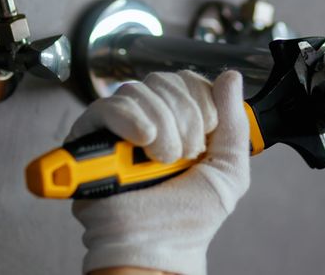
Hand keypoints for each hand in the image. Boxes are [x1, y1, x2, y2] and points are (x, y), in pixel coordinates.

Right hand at [69, 70, 249, 274]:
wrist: (158, 246)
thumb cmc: (188, 218)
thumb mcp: (228, 168)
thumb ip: (234, 120)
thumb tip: (231, 78)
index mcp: (181, 122)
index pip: (188, 80)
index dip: (202, 102)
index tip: (205, 137)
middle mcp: (149, 119)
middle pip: (165, 81)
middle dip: (184, 119)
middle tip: (184, 155)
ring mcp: (119, 128)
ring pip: (138, 91)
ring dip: (160, 126)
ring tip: (161, 160)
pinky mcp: (90, 139)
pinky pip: (106, 106)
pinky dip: (129, 120)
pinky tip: (142, 140)